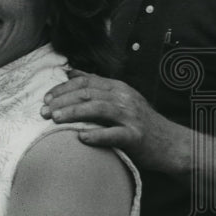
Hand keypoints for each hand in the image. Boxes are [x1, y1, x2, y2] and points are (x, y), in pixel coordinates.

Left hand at [41, 68, 188, 173]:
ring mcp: (131, 116)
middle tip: (43, 111)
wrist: (171, 144)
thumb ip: (97, 86)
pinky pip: (114, 134)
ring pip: (98, 109)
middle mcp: (124, 98)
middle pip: (87, 94)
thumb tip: (70, 71)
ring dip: (74, 113)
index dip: (63, 89)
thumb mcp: (120, 99)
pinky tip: (80, 137)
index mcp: (118, 87)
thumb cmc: (140, 123)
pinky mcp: (136, 136)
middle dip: (62, 101)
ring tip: (55, 119)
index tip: (46, 99)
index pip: (85, 82)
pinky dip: (96, 135)